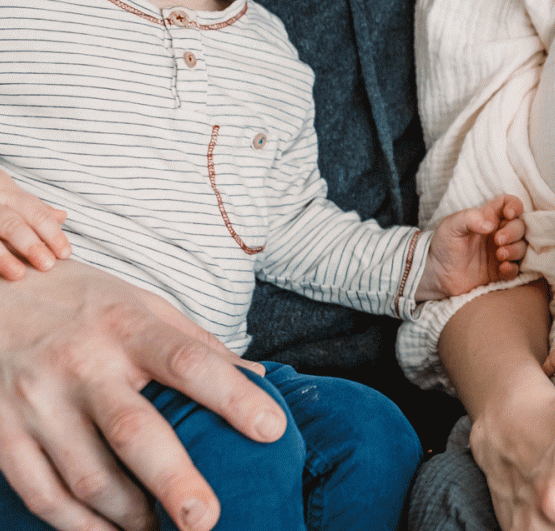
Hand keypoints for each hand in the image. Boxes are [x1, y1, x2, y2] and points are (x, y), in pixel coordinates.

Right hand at [0, 168, 70, 278]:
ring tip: (18, 274)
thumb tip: (62, 216)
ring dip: (4, 257)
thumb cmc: (0, 202)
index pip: (37, 214)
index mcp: (11, 197)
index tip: (65, 254)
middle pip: (13, 225)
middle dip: (31, 246)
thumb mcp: (16, 199)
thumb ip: (37, 211)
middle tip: (47, 265)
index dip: (53, 234)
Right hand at [0, 259, 284, 530]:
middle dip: (174, 480)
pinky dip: (78, 525)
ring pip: (87, 476)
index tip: (271, 429)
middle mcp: (81, 365)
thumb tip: (259, 380)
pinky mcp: (1, 434)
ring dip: (130, 516)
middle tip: (206, 519)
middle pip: (133, 432)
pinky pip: (42, 494)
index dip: (233, 397)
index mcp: (127, 328)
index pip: (189, 362)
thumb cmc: (84, 304)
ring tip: (164, 530)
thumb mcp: (143, 305)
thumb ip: (197, 345)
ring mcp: (37, 402)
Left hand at [418, 194, 527, 301]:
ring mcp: (501, 252)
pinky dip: (513, 268)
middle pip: (519, 226)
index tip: (509, 214)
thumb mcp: (450, 226)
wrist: (436, 274)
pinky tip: (502, 268)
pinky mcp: (500, 272)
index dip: (514, 205)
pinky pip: (516, 269)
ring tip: (500, 255)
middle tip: (498, 240)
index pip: (509, 203)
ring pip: (521, 247)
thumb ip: (469, 218)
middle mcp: (498, 233)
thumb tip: (490, 224)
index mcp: (488, 217)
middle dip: (513, 232)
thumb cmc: (443, 244)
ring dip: (515, 249)